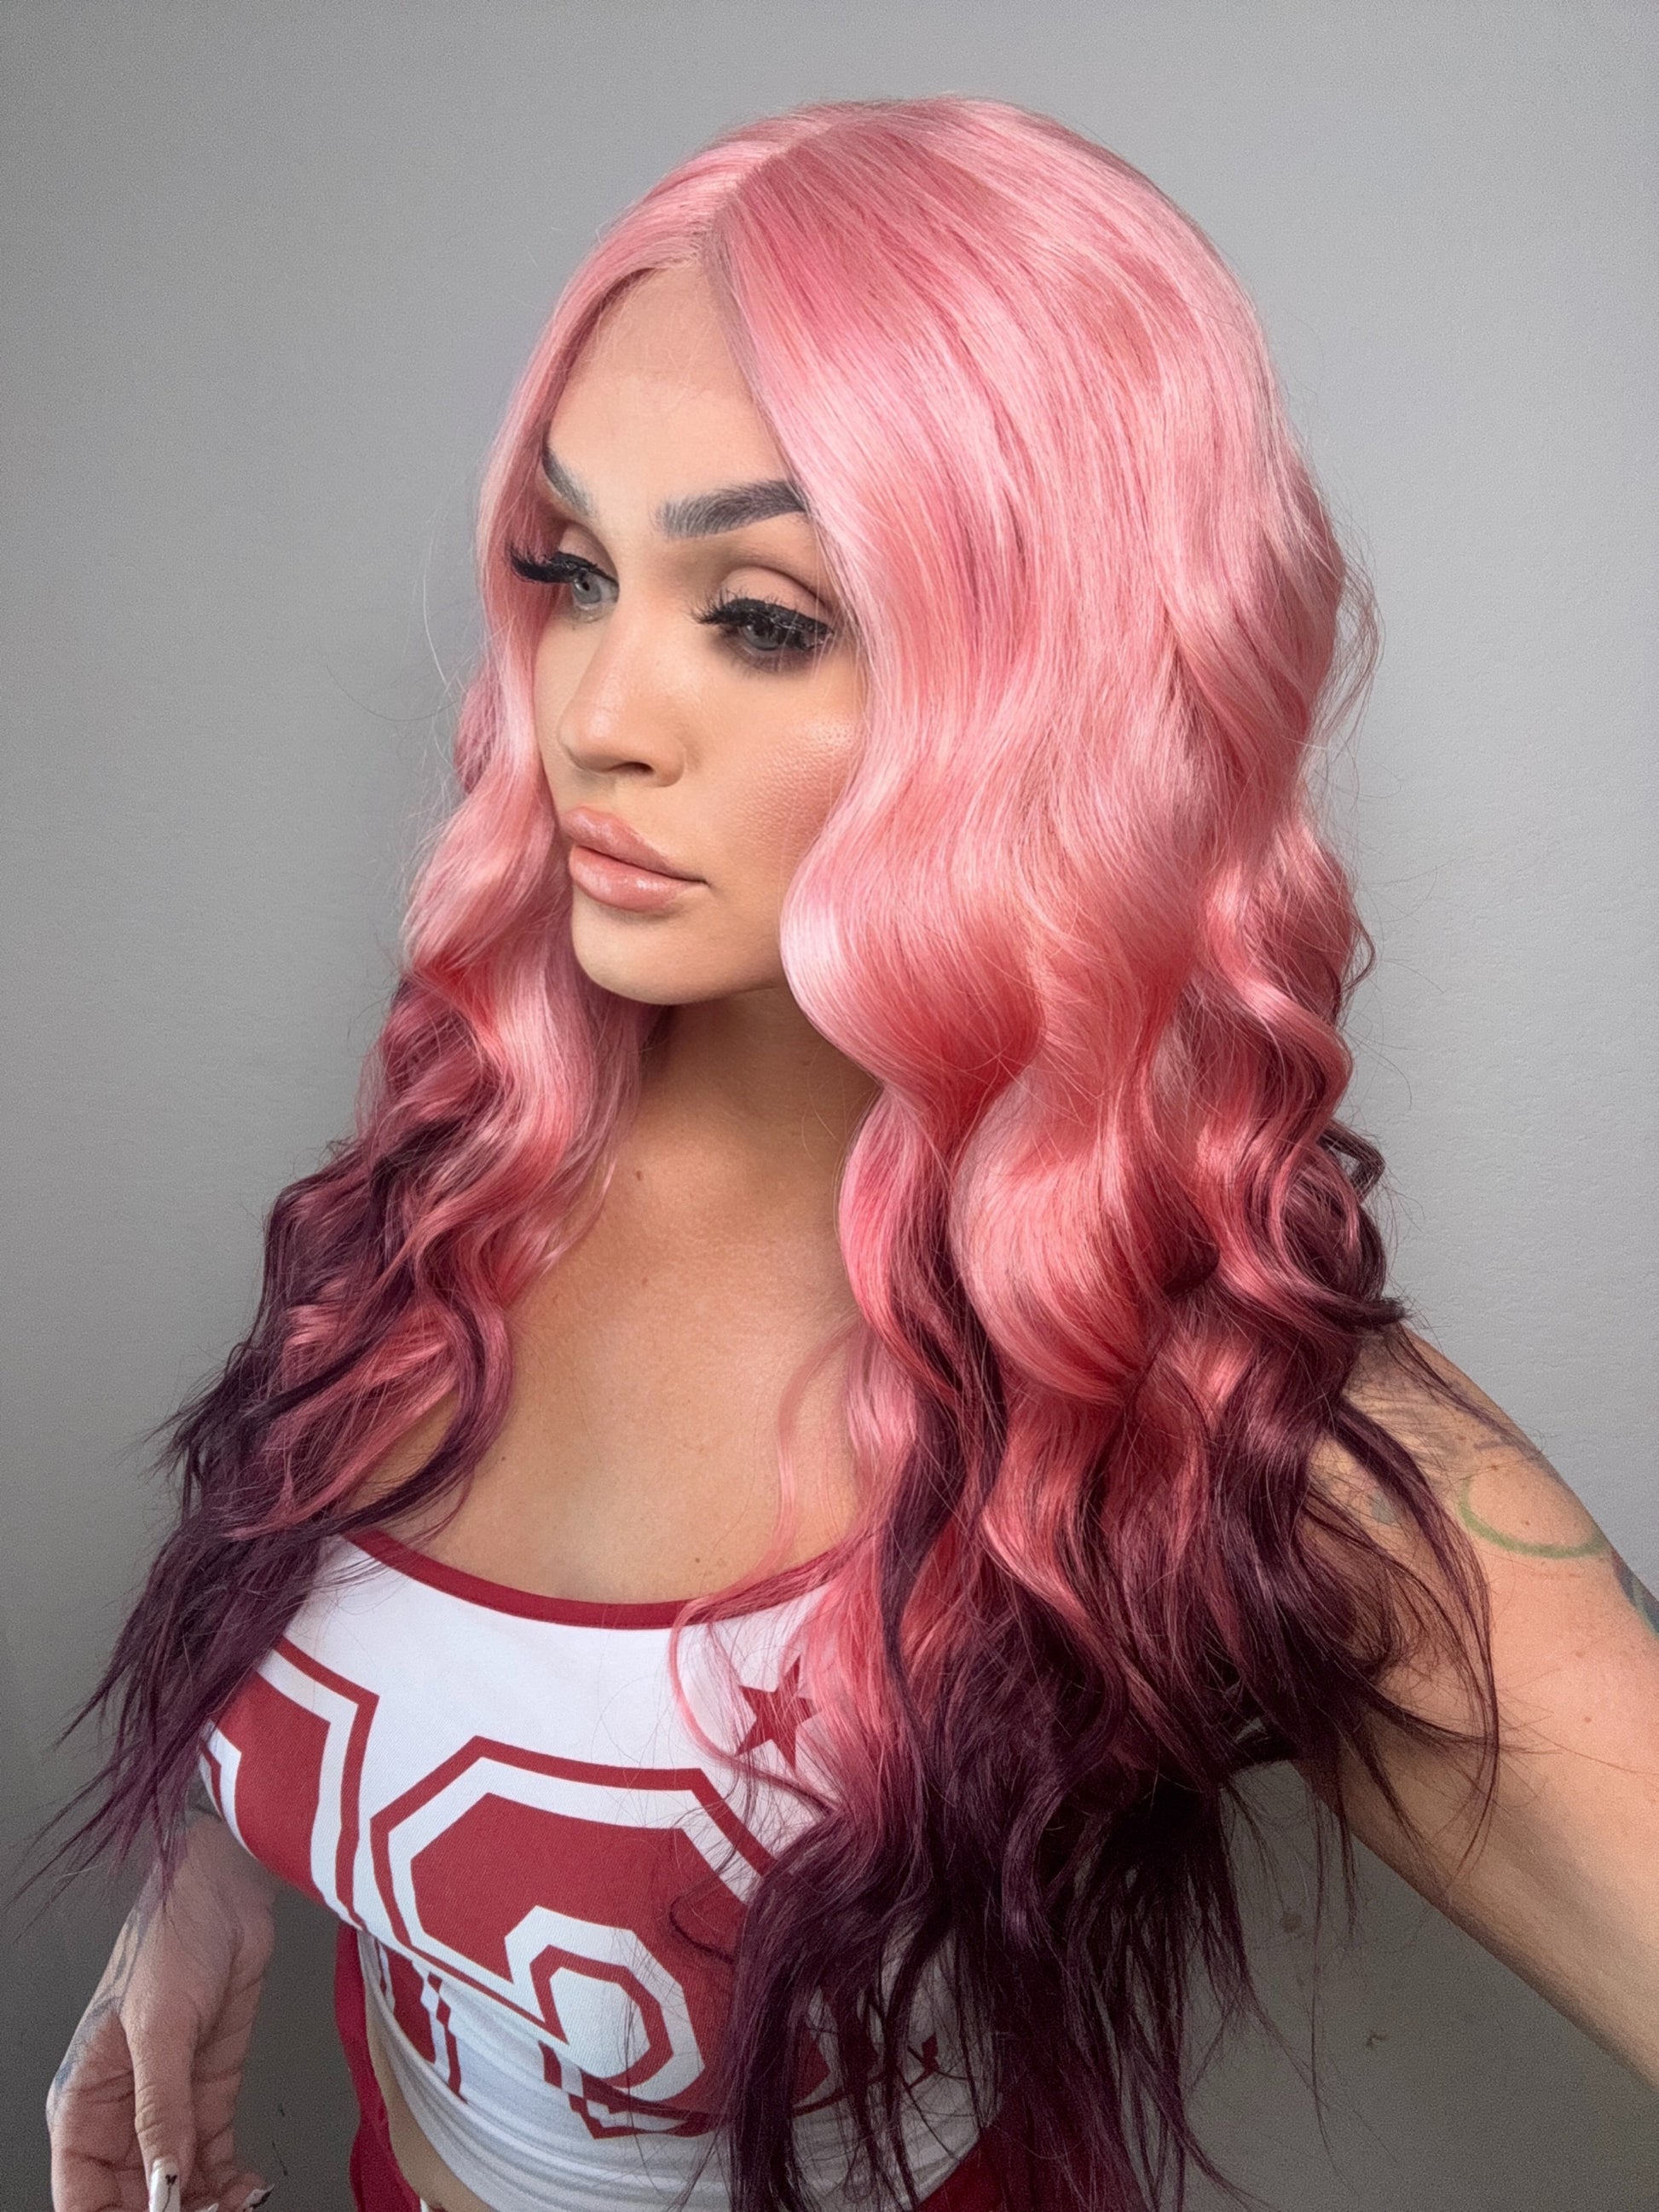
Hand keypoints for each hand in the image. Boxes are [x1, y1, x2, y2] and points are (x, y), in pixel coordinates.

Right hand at [46, 1809, 278, 2211]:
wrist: (227, 1892)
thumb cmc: (172, 1936)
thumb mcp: (159, 2025)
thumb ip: (160, 2109)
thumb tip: (162, 2180)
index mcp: (84, 2101)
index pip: (80, 2194)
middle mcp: (121, 2114)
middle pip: (130, 2199)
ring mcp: (167, 2107)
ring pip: (176, 2188)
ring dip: (205, 2207)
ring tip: (235, 2209)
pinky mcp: (208, 2095)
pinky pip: (212, 2160)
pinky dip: (230, 2183)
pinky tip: (249, 2189)